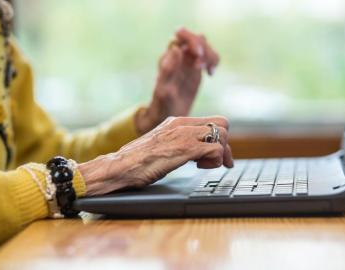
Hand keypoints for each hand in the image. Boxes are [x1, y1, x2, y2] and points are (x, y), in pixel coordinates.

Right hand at [78, 116, 232, 195]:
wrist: (120, 166)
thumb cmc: (136, 161)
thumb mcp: (161, 145)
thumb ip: (177, 142)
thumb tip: (193, 152)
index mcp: (176, 121)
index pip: (211, 121)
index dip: (218, 138)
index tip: (216, 155)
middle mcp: (182, 124)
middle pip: (222, 123)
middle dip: (225, 144)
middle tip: (218, 161)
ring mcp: (184, 135)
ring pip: (222, 135)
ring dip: (220, 154)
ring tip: (204, 165)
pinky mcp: (185, 148)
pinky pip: (216, 149)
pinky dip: (215, 161)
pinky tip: (199, 168)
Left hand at [135, 28, 219, 134]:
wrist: (168, 117)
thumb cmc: (162, 106)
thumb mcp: (164, 90)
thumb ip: (168, 69)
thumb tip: (177, 48)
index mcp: (169, 57)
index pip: (181, 35)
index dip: (192, 41)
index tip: (198, 56)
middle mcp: (178, 56)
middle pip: (196, 38)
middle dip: (204, 48)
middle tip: (203, 67)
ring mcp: (188, 61)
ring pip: (204, 45)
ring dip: (211, 55)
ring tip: (209, 72)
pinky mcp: (196, 69)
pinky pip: (209, 56)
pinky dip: (214, 61)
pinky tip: (211, 74)